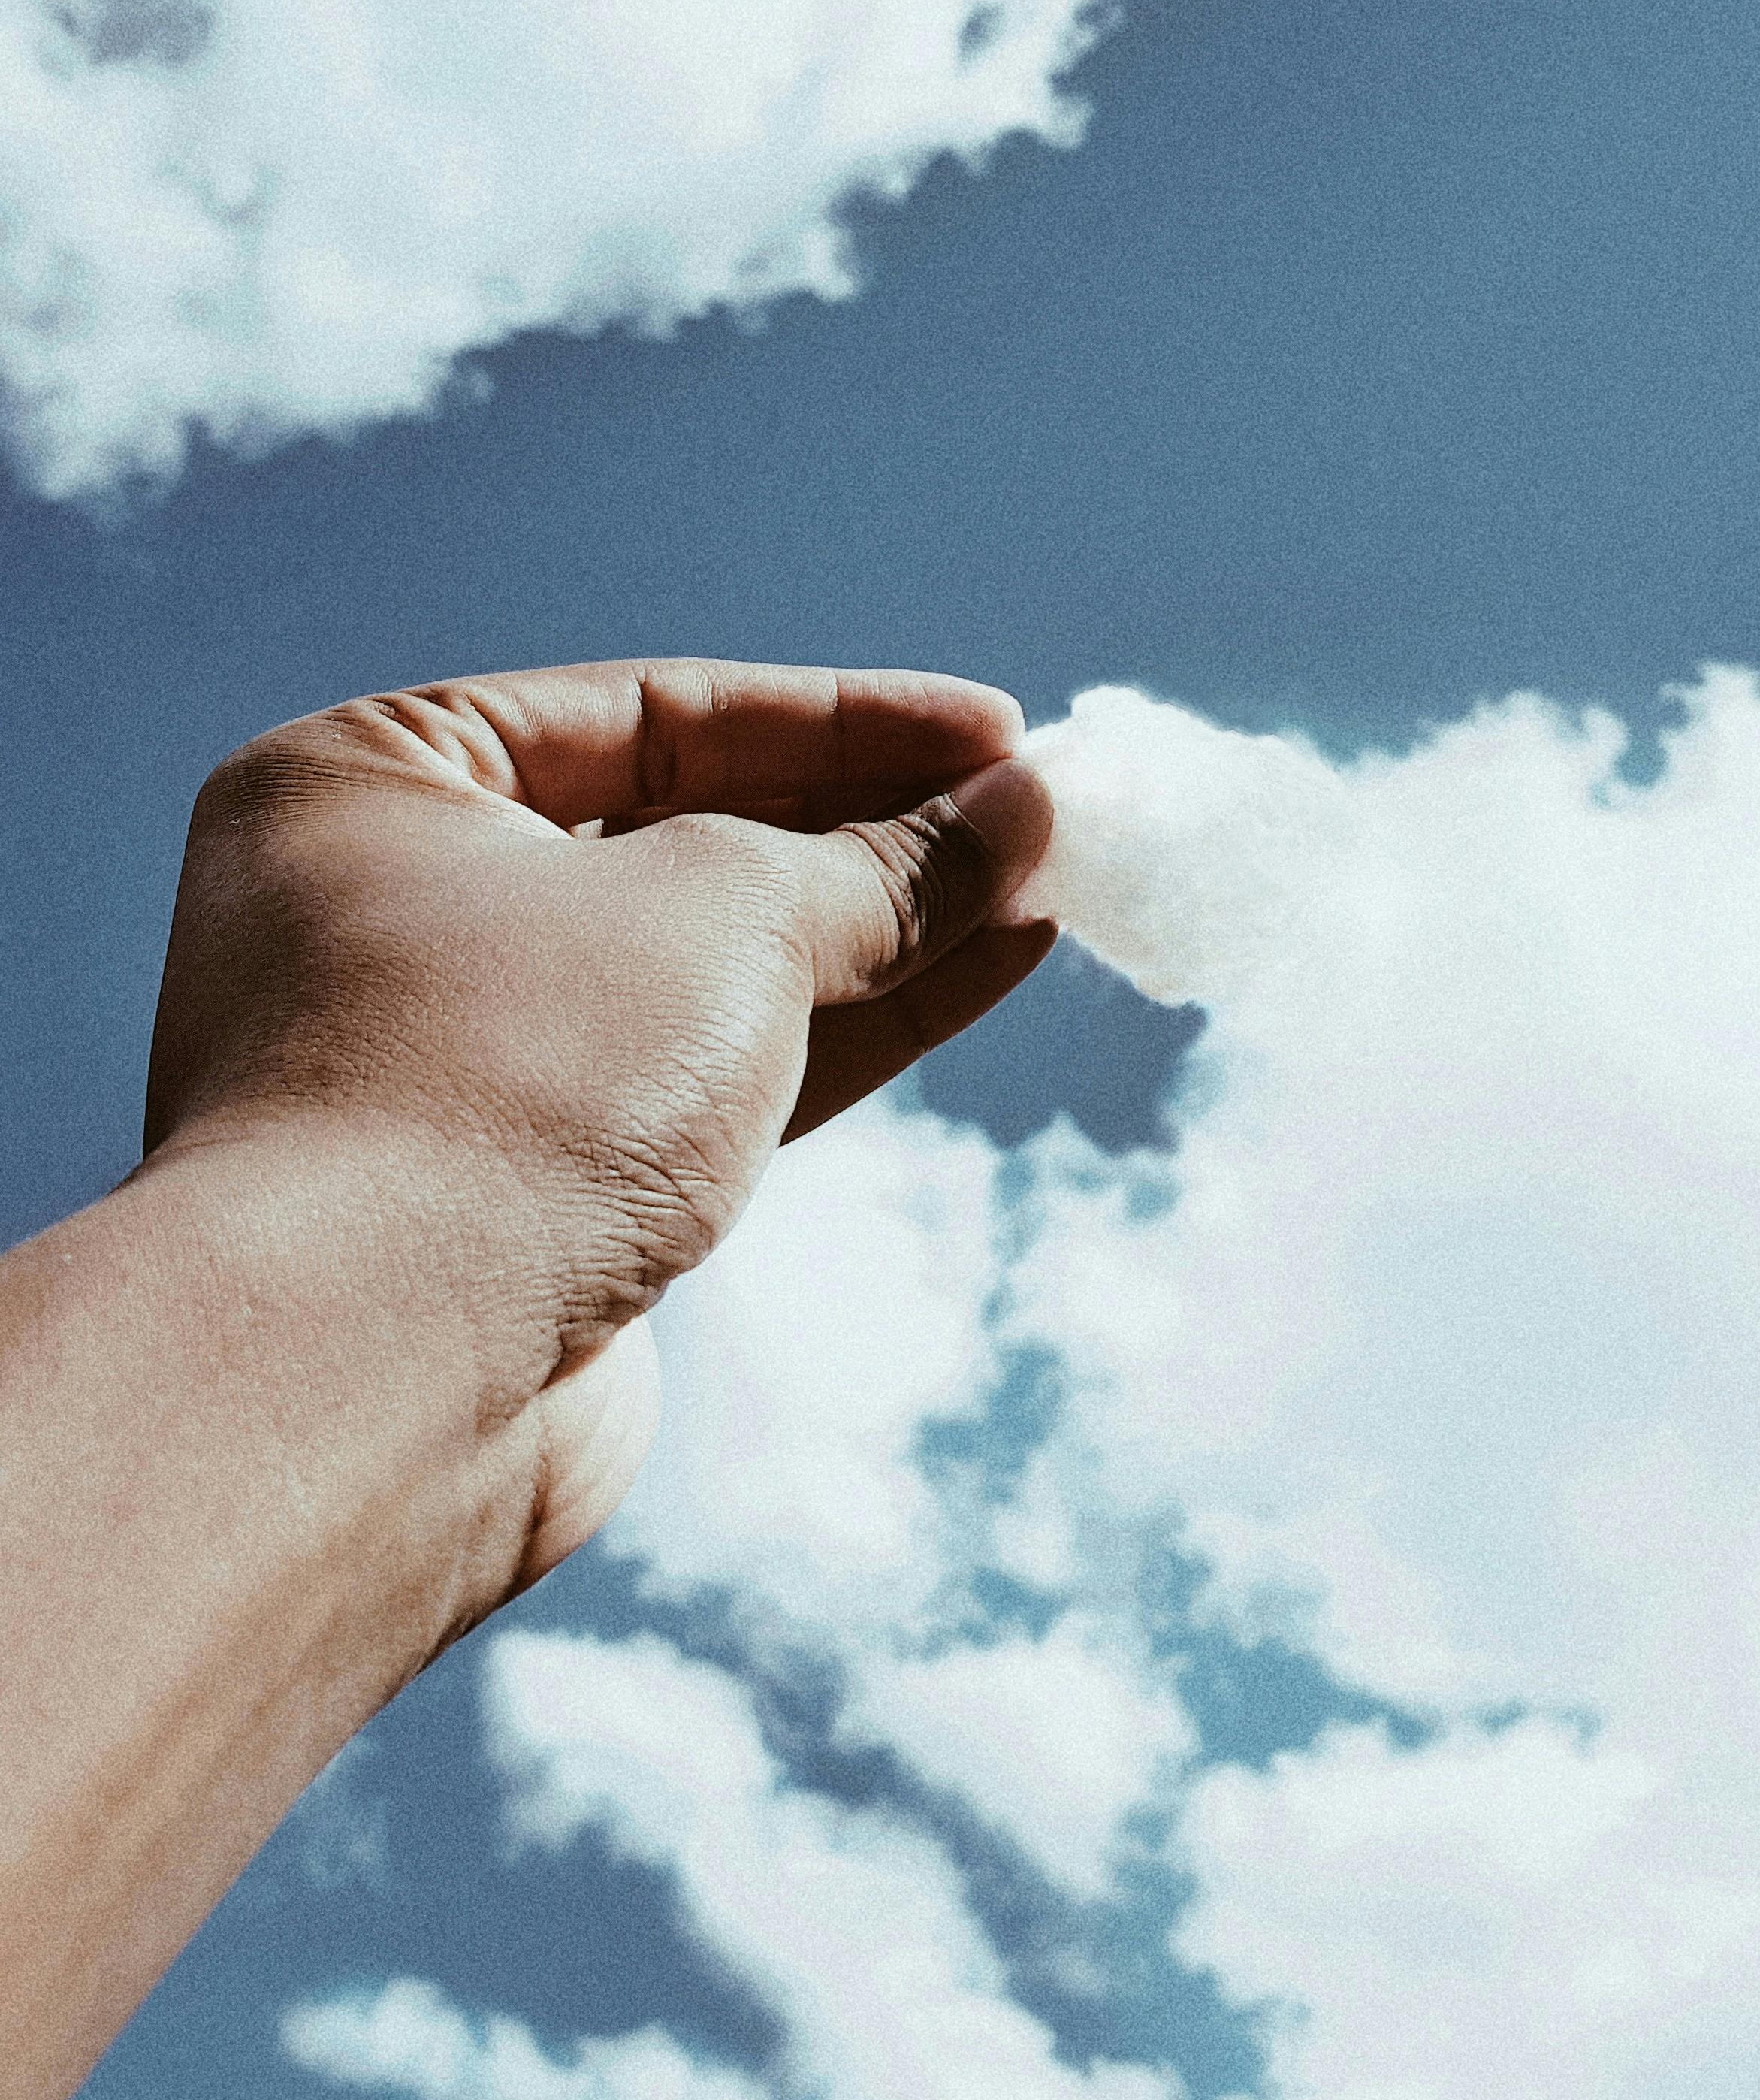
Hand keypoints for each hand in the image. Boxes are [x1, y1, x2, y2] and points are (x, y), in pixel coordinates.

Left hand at [140, 658, 1054, 1604]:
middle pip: (689, 834)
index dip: (848, 720)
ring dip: (888, 928)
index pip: (655, 713)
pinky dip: (850, 1025)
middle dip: (878, 827)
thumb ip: (886, 862)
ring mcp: (467, 1063)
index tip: (1000, 732)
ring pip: (717, 968)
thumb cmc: (513, 1083)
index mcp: (374, 785)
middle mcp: (397, 912)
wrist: (378, 1386)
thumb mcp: (728, 914)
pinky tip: (986, 967)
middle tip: (1040, 816)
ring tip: (1045, 886)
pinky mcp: (540, 1194)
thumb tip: (1026, 814)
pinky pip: (720, 1074)